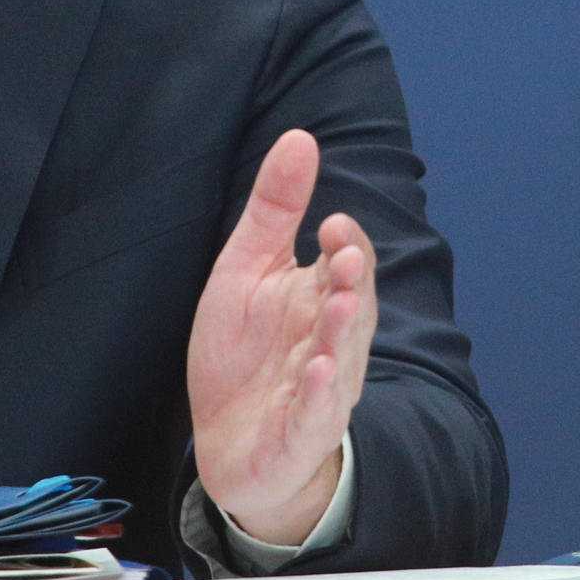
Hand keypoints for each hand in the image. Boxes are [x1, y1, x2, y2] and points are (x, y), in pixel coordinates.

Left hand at [187, 130, 375, 550]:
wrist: (229, 443)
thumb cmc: (244, 353)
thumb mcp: (246, 270)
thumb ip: (274, 209)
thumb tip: (301, 136)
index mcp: (318, 299)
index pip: (348, 266)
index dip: (347, 247)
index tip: (334, 223)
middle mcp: (329, 342)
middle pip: (351, 309)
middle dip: (351, 284)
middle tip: (343, 257)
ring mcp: (318, 390)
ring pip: (339, 359)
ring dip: (340, 333)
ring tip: (337, 304)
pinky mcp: (297, 434)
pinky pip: (314, 414)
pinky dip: (318, 395)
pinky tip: (315, 371)